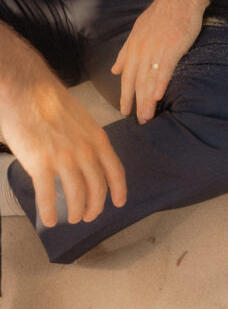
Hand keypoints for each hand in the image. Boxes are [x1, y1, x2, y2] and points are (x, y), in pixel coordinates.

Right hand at [0, 67, 125, 226]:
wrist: (26, 88)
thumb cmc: (50, 100)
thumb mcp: (81, 120)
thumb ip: (86, 140)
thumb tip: (85, 159)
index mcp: (98, 139)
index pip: (115, 171)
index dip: (119, 190)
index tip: (119, 203)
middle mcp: (85, 151)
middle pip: (97, 188)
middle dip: (95, 207)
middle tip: (89, 216)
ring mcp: (64, 158)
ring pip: (76, 196)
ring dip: (75, 212)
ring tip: (72, 219)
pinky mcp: (40, 163)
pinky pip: (48, 195)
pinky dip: (49, 211)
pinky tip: (49, 220)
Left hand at [111, 0, 206, 122]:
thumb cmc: (162, 14)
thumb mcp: (138, 31)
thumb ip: (126, 52)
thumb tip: (116, 69)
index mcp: (133, 47)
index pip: (126, 76)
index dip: (125, 95)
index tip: (125, 111)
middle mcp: (141, 50)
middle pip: (136, 82)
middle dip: (135, 103)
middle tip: (137, 122)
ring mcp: (156, 50)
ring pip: (148, 80)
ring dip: (147, 101)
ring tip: (147, 117)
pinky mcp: (172, 48)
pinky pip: (164, 70)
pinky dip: (159, 84)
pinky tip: (157, 97)